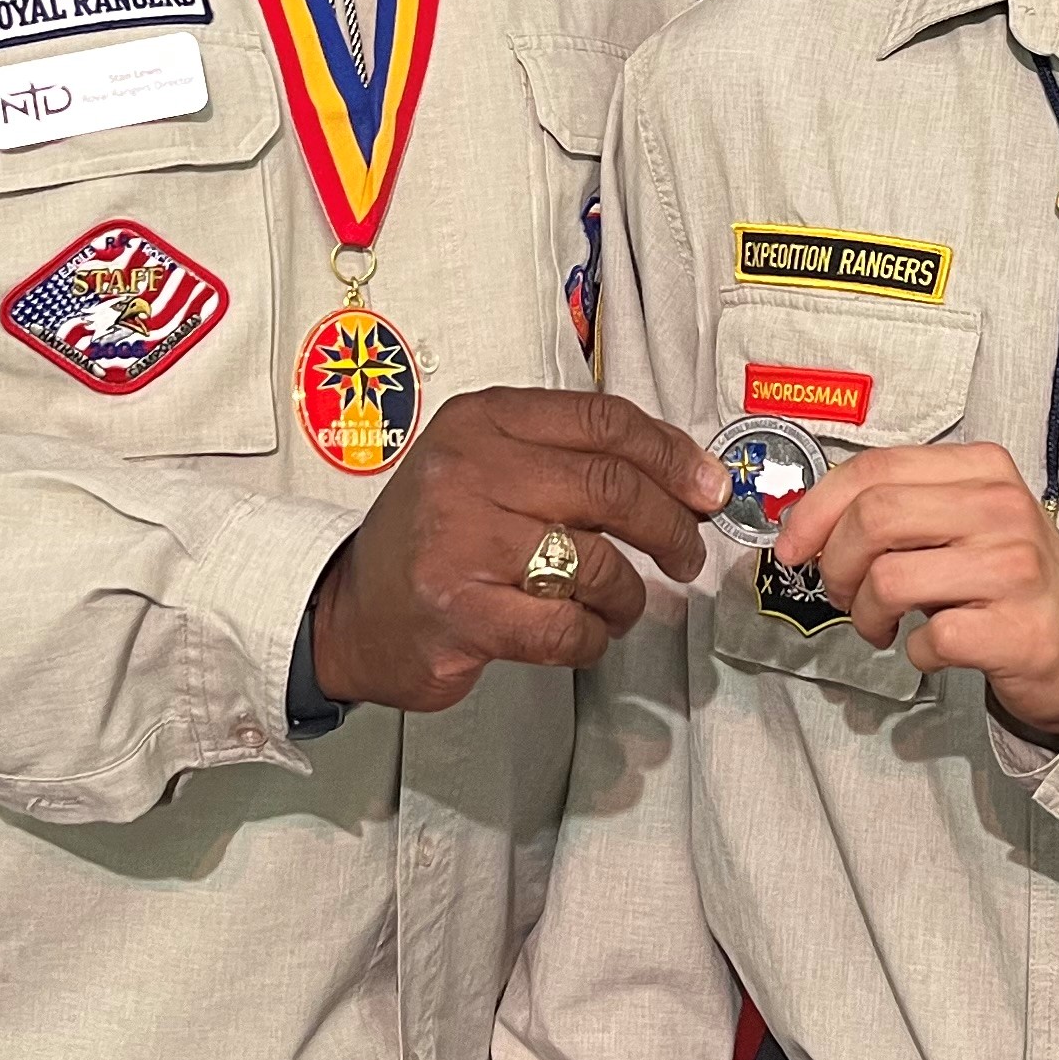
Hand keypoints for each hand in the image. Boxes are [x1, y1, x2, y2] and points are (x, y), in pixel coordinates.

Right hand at [310, 387, 726, 712]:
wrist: (350, 611)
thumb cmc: (434, 537)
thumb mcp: (487, 466)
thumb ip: (569, 459)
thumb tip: (685, 477)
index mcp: (482, 422)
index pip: (603, 421)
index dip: (672, 454)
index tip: (708, 487)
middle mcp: (467, 471)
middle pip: (612, 488)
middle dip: (670, 527)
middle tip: (687, 554)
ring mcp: (460, 543)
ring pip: (599, 563)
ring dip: (630, 595)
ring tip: (620, 605)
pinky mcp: (462, 613)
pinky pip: (567, 627)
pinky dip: (593, 638)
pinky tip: (584, 635)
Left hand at [773, 440, 1058, 738]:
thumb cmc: (1010, 580)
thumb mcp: (965, 520)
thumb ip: (900, 508)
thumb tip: (811, 524)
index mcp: (983, 469)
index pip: (876, 468)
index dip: (817, 508)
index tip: (793, 546)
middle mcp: (1002, 508)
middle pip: (874, 518)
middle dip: (835, 563)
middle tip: (841, 593)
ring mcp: (1014, 568)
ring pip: (889, 579)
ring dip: (866, 614)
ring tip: (880, 625)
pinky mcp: (1019, 629)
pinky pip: (929, 639)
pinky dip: (913, 652)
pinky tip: (930, 648)